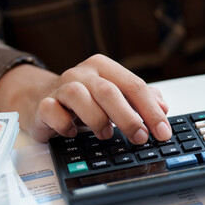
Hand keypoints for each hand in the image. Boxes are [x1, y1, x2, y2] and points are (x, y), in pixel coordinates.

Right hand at [0, 54, 171, 143]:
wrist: (41, 98)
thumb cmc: (86, 98)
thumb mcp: (117, 95)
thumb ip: (142, 99)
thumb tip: (163, 108)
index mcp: (105, 67)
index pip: (134, 85)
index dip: (151, 111)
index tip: (163, 132)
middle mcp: (83, 73)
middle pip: (109, 91)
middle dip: (129, 118)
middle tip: (141, 138)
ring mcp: (61, 87)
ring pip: (79, 96)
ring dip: (97, 119)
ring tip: (106, 134)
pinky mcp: (43, 104)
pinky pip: (52, 111)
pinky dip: (65, 125)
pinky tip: (73, 133)